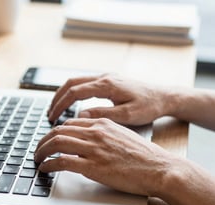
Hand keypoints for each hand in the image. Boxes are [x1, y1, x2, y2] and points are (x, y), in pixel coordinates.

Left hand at [34, 118, 170, 195]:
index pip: (70, 123)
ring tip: (37, 158)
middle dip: (44, 140)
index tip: (51, 139)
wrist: (159, 168)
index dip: (56, 132)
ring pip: (56, 142)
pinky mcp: (93, 166)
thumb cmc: (144, 155)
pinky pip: (62, 161)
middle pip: (59, 130)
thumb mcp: (122, 134)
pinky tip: (45, 168)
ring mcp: (94, 148)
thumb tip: (88, 136)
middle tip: (38, 149)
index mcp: (102, 123)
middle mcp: (95, 132)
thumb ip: (103, 132)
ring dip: (42, 150)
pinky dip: (49, 164)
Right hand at [48, 74, 170, 125]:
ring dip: (64, 94)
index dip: (61, 105)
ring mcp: (106, 77)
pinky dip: (73, 93)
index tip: (53, 117)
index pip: (74, 92)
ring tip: (56, 109)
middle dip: (57, 98)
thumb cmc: (149, 106)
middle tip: (50, 114)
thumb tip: (80, 116)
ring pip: (76, 81)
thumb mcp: (128, 115)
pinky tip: (72, 104)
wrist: (165, 96)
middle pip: (71, 83)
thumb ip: (103, 115)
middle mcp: (104, 77)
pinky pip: (85, 83)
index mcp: (107, 85)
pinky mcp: (109, 81)